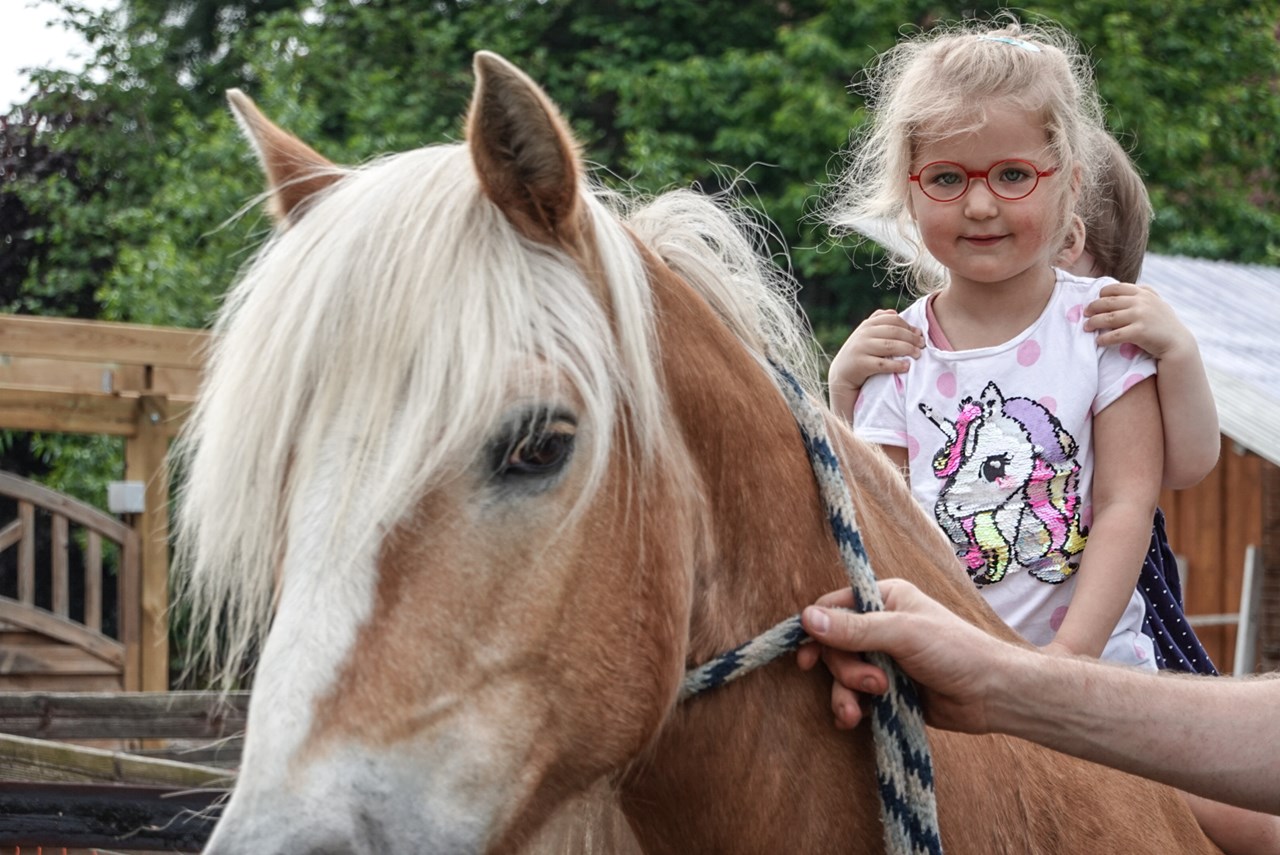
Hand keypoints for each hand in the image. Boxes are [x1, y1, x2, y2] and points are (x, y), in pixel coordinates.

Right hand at [797, 579, 1018, 734]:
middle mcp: (880, 625)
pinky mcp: (886, 688)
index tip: (807, 658)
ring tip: (861, 712)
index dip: (816, 631)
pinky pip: (853, 695)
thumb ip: (855, 628)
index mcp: (885, 598)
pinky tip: (855, 720)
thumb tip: (806, 618)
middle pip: (833, 645)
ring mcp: (882, 658)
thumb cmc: (955, 652)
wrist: (992, 696)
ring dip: (845, 693)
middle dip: (845, 670)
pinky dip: (850, 708)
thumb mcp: (903, 633)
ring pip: (840, 674)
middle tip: (872, 684)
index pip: (833, 607)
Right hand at [828, 310, 923, 420]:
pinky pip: (882, 363)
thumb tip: (898, 315)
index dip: (908, 326)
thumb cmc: (861, 353)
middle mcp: (863, 334)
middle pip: (894, 331)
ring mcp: (861, 348)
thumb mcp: (867, 335)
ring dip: (907, 349)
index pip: (893, 319)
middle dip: (911, 338)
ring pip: (890, 345)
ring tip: (918, 355)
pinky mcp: (860, 364)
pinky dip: (896, 365)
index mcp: (868, 324)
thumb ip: (880, 323)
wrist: (842, 374)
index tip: (919, 334)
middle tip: (922, 345)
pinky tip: (906, 366)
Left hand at [1083, 283, 1192, 360]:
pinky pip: (1115, 335)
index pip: (1116, 288)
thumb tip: (1117, 289)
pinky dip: (1104, 338)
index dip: (1102, 293)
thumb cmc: (1163, 323)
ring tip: (1086, 327)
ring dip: (1093, 322)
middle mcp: (1141, 302)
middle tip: (1085, 313)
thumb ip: (1141, 294)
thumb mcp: (1155, 302)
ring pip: (1108, 318)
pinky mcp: (1139, 332)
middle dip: (1093, 307)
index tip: (1095, 300)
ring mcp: (1140, 316)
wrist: (1177, 342)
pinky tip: (1098, 341)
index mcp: (1143, 293)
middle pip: (1108, 302)